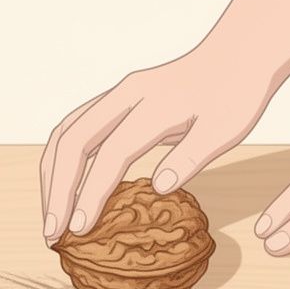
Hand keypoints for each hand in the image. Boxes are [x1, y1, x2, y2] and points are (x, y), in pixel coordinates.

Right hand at [40, 47, 272, 242]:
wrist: (237, 55)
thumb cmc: (236, 95)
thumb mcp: (225, 130)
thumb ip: (190, 156)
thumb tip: (158, 187)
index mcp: (154, 105)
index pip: (111, 153)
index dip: (91, 193)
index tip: (80, 230)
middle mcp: (126, 95)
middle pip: (73, 142)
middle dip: (57, 190)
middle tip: (52, 233)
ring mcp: (116, 95)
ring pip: (66, 133)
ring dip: (53, 176)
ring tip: (52, 216)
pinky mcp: (115, 100)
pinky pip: (74, 128)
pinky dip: (61, 161)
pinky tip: (63, 186)